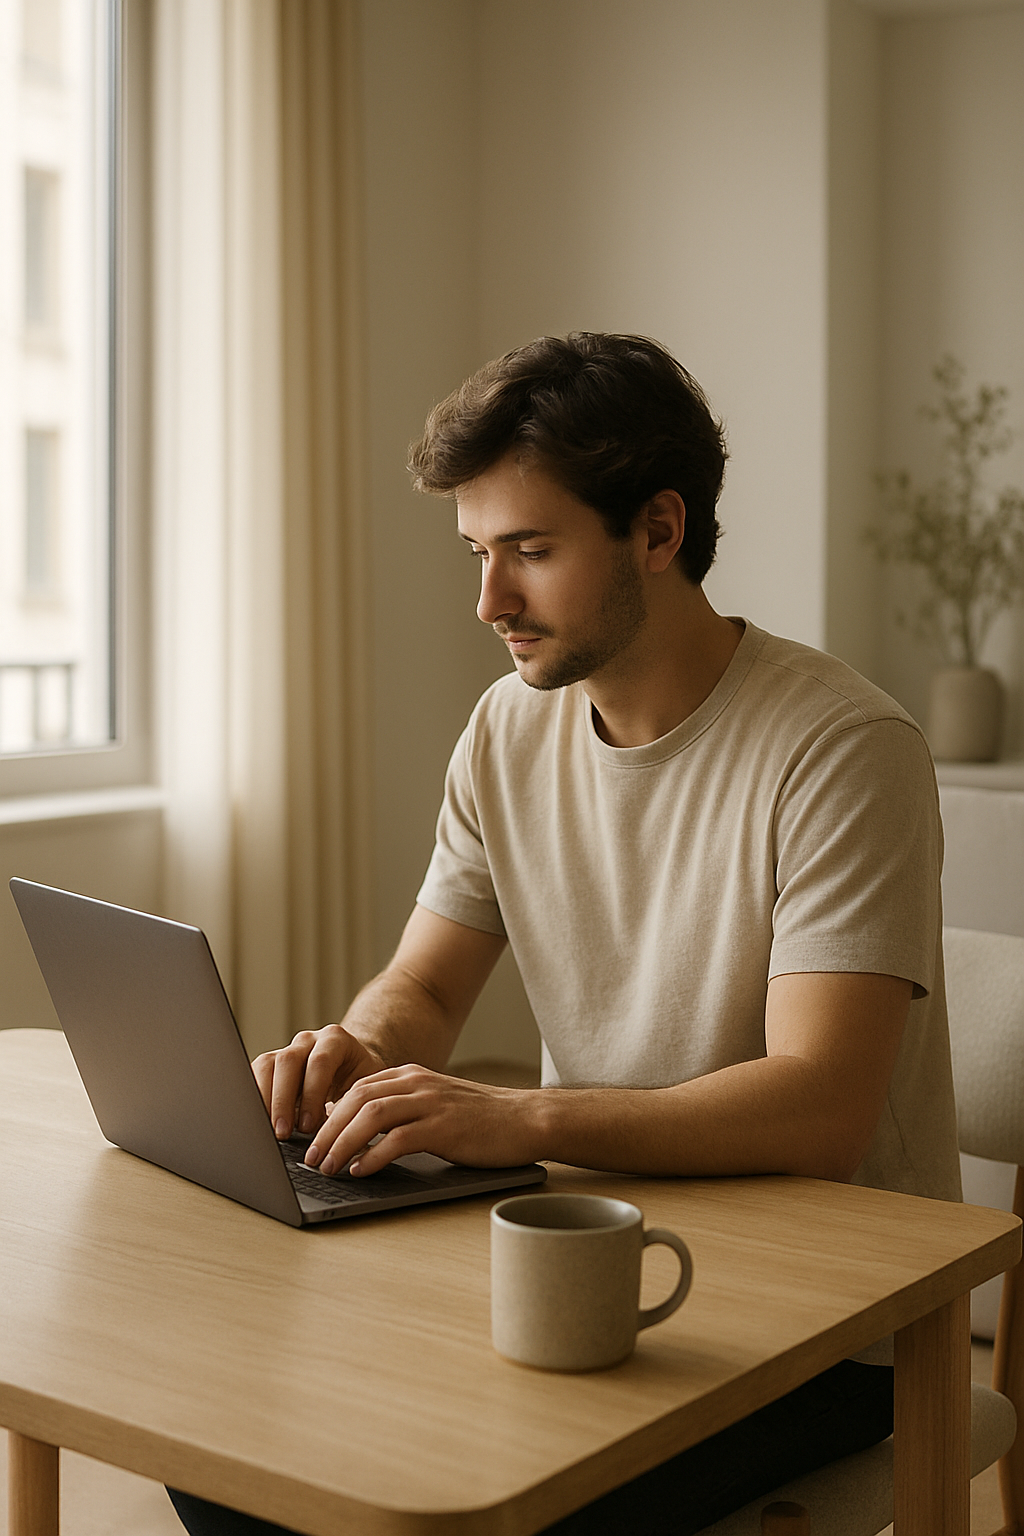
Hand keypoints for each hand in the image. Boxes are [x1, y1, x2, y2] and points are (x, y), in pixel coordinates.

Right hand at [252, 1024, 386, 1139]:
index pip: (320, 1062)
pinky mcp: (271, 1063)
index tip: (307, 1125)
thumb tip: (336, 1137)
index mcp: (336, 1040)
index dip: (312, 1094)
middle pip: (288, 1061)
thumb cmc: (361, 1081)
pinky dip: (254, 1098)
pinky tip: (257, 1120)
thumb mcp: (364, 1090)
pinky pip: (255, 1074)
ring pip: (266, 1065)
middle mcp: (309, 1041)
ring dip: (264, 1100)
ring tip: (267, 1129)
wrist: (352, 1066)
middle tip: (283, 1132)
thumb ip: (351, 1106)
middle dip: (283, 1100)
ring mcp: (287, 1049)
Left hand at [303, 1066, 542, 1175]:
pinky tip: (361, 1171)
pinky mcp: (445, 1127)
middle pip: (356, 1099)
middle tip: (311, 1158)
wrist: (526, 1119)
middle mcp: (417, 1083)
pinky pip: (398, 1140)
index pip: (357, 1088)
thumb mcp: (434, 1103)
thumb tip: (352, 1124)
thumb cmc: (480, 1119)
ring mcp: (431, 1103)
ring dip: (342, 1143)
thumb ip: (399, 1107)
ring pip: (371, 1116)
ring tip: (328, 1167)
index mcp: (412, 1075)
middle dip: (327, 1130)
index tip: (312, 1139)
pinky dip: (373, 1156)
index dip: (328, 1113)